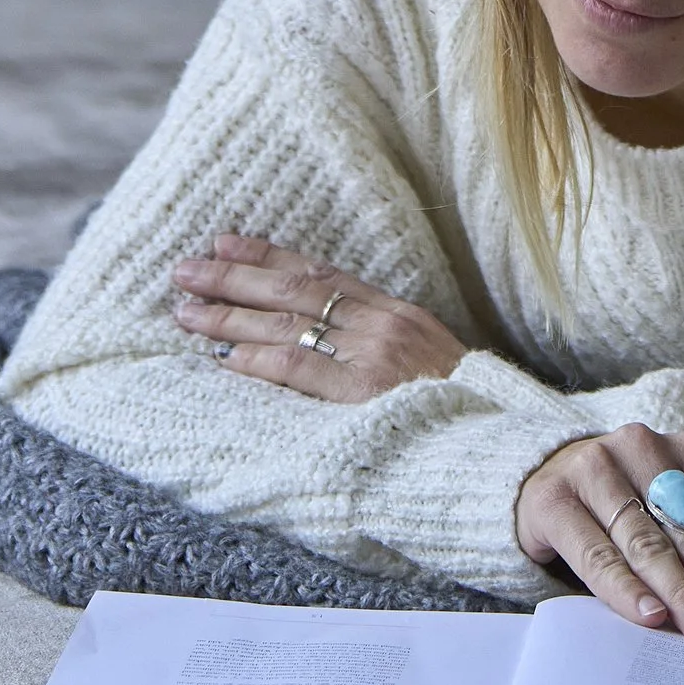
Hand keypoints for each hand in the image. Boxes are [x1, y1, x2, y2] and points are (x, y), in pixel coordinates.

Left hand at [169, 235, 465, 403]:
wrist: (498, 441)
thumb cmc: (462, 408)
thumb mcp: (427, 359)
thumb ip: (380, 342)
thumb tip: (327, 334)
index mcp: (395, 311)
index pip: (318, 272)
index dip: (267, 255)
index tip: (225, 243)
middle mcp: (381, 324)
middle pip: (292, 290)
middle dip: (234, 278)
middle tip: (185, 270)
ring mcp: (372, 357)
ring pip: (286, 325)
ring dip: (230, 318)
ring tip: (186, 312)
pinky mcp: (363, 394)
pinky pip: (299, 368)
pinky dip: (258, 360)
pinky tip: (224, 357)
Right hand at [515, 425, 683, 649]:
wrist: (544, 483)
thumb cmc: (626, 513)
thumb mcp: (673, 520)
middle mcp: (645, 450)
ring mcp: (596, 469)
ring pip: (649, 542)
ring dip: (683, 592)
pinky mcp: (555, 498)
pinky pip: (596, 550)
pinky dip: (625, 587)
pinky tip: (649, 616)